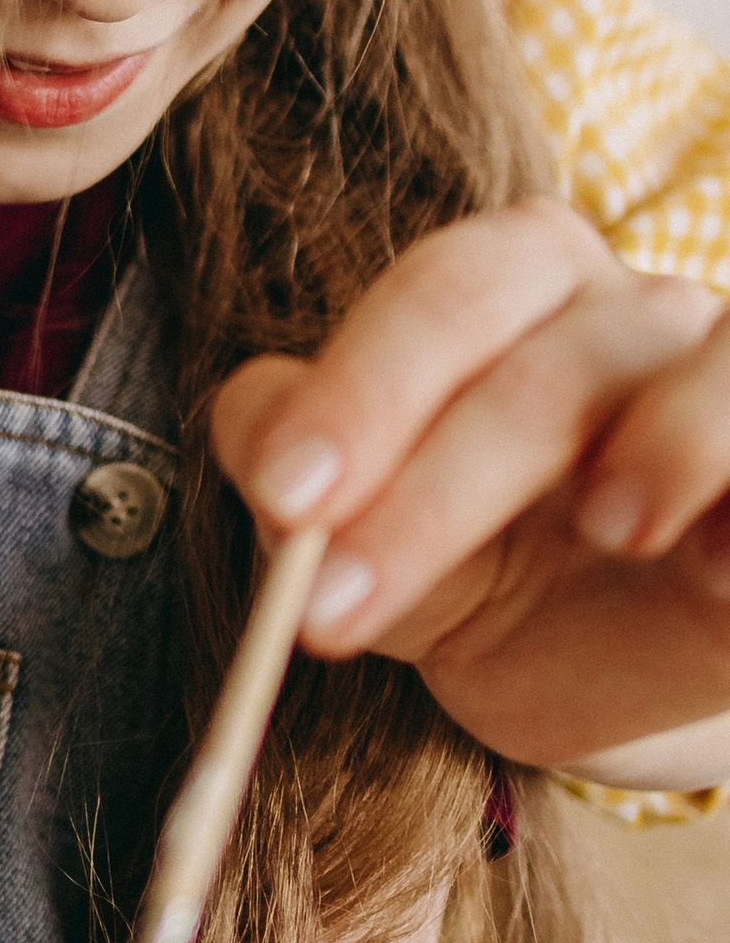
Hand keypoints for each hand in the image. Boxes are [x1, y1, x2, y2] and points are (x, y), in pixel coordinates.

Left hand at [214, 201, 729, 772]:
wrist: (607, 664)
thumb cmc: (477, 559)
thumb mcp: (359, 523)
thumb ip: (284, 455)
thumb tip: (258, 429)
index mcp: (520, 279)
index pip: (445, 294)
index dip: (362, 389)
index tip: (286, 497)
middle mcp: (640, 313)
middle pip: (549, 369)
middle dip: (436, 491)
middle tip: (334, 608)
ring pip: (718, 378)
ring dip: (666, 446)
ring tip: (609, 527)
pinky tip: (714, 568)